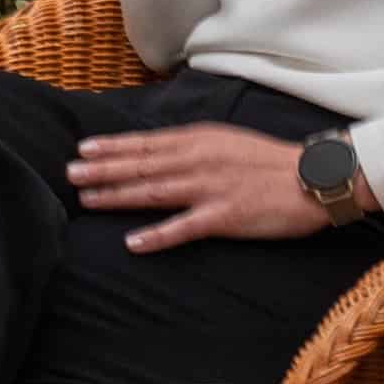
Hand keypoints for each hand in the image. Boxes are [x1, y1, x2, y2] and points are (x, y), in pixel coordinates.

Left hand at [70, 118, 328, 251]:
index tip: (83, 149)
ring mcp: (211, 189)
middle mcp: (199, 161)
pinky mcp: (225, 216)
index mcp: (200, 141)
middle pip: (143, 165)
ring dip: (118, 195)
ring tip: (87, 200)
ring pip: (155, 192)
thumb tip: (158, 150)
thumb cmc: (269, 162)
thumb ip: (192, 146)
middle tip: (70, 173)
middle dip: (104, 169)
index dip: (114, 147)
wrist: (313, 178)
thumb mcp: (226, 142)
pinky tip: (133, 242)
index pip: (148, 143)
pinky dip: (157, 235)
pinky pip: (184, 228)